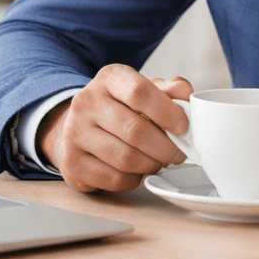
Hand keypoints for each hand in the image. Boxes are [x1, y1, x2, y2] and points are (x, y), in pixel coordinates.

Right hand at [37, 65, 193, 192]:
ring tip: (158, 161)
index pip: (140, 92)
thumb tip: (186, 94)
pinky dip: (133, 179)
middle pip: (136, 130)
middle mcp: (86, 102)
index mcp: (108, 79)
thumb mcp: (142, 90)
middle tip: (178, 153)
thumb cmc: (118, 109)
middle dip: (166, 147)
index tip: (184, 127)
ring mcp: (75, 133)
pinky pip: (114, 178)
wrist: (77, 128)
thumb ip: (168, 90)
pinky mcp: (72, 163)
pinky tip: (135, 171)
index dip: (168, 112)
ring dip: (151, 165)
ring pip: (126, 158)